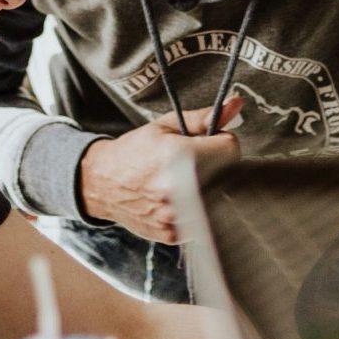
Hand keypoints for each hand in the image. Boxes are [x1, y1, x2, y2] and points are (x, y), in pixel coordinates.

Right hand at [78, 97, 242, 242]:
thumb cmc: (134, 151)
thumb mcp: (165, 126)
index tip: (208, 143)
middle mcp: (179, 189)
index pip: (231, 149)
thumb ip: (203, 118)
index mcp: (178, 156)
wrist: (103, 182)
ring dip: (206, 188)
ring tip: (183, 181)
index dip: (220, 142)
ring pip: (216, 198)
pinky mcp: (174, 234)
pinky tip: (176, 199)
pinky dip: (194, 208)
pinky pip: (202, 219)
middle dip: (215, 166)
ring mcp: (176, 216)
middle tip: (192, 163)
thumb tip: (235, 104)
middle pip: (227, 175)